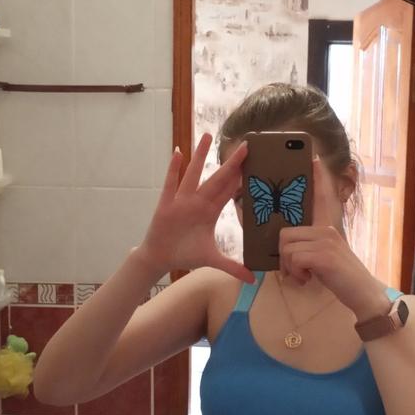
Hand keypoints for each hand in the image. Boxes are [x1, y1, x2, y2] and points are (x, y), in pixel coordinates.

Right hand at [137, 134, 254, 283]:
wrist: (160, 258)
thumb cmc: (185, 253)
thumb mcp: (212, 260)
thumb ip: (232, 267)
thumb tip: (253, 279)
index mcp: (210, 212)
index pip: (229, 191)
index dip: (241, 177)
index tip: (254, 163)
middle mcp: (198, 202)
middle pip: (217, 178)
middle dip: (231, 163)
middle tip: (245, 144)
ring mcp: (182, 201)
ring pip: (194, 174)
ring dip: (201, 156)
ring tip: (208, 135)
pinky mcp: (166, 204)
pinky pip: (171, 184)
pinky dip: (173, 169)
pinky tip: (177, 152)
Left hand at [278, 159, 389, 318]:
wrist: (364, 293)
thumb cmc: (342, 277)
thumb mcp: (327, 255)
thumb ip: (313, 245)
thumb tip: (289, 247)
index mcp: (328, 226)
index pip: (322, 196)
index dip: (318, 177)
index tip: (313, 157)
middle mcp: (327, 228)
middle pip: (285, 233)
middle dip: (284, 257)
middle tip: (296, 270)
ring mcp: (326, 240)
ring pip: (286, 248)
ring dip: (290, 268)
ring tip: (305, 276)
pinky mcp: (323, 254)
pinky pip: (293, 258)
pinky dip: (296, 274)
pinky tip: (309, 279)